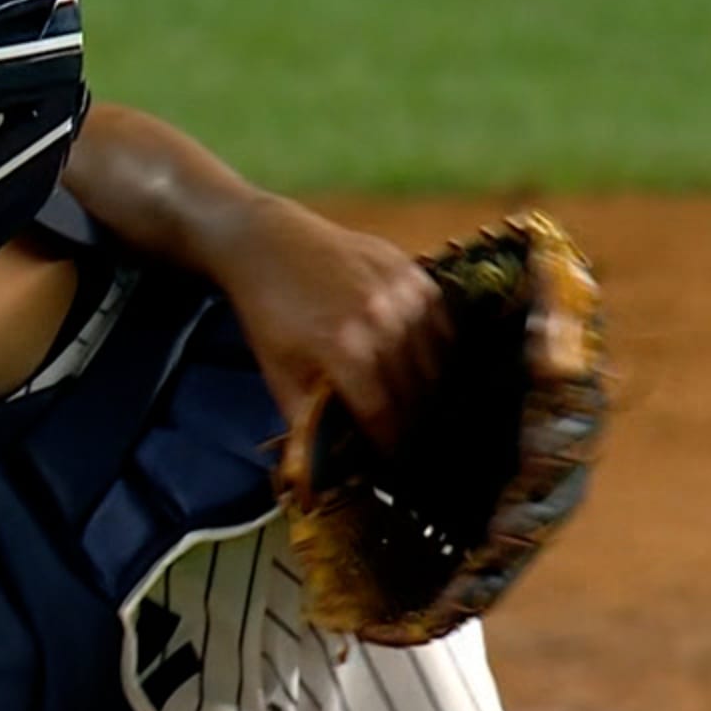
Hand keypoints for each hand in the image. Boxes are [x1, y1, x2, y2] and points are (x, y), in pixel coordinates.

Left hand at [212, 194, 451, 452]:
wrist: (268, 245)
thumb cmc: (270, 313)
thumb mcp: (277, 371)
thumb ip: (304, 418)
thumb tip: (324, 465)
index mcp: (344, 350)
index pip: (384, 413)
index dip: (393, 444)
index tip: (396, 463)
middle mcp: (381, 320)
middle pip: (416, 389)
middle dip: (415, 419)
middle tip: (414, 439)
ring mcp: (401, 292)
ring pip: (436, 357)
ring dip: (432, 386)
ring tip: (424, 407)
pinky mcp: (412, 270)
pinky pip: (441, 320)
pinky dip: (439, 346)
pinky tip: (429, 363)